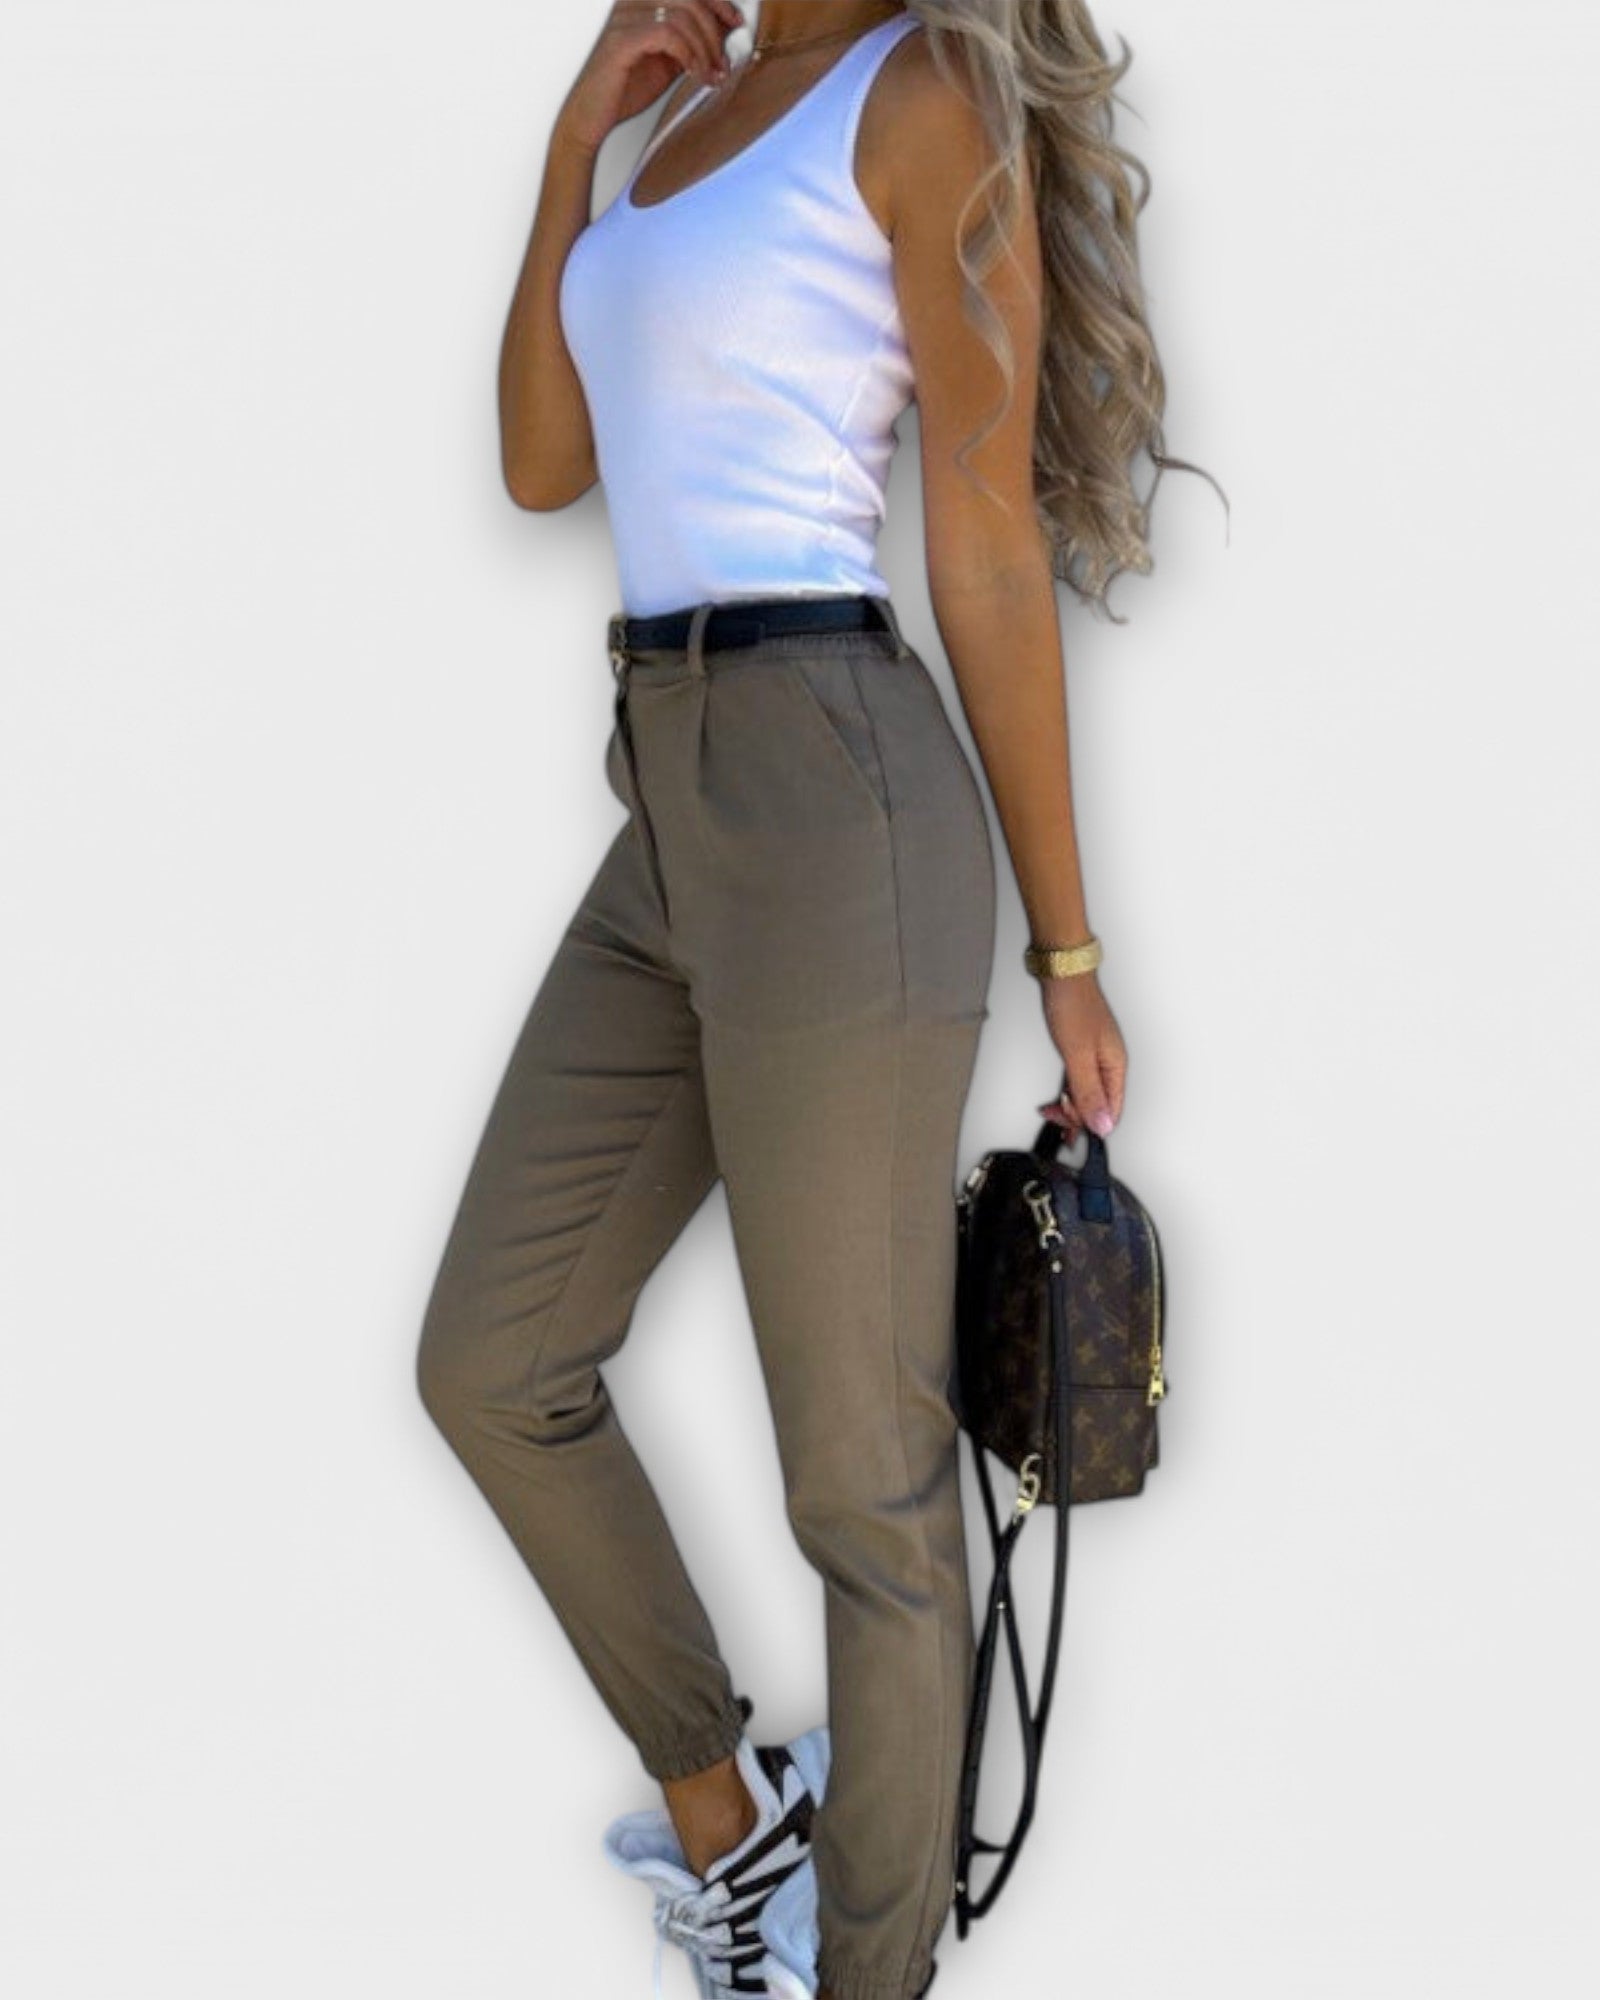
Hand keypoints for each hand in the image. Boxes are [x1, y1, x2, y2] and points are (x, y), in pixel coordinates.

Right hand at [557, 0, 745, 154]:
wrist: (591, 117)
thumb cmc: (626, 89)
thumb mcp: (669, 62)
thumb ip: (691, 43)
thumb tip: (724, 31)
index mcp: (643, 0)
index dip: (718, 1)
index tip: (735, 23)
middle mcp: (632, 1)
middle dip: (714, 32)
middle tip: (722, 64)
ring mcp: (625, 17)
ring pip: (682, 16)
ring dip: (704, 48)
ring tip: (709, 75)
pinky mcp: (621, 40)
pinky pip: (666, 33)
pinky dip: (687, 53)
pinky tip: (692, 73)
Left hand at [1034, 969, 1126, 1142]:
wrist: (1062, 975)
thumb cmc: (1073, 1005)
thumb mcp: (1078, 1056)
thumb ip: (1088, 1093)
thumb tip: (1102, 1124)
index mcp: (1116, 1066)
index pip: (1111, 1111)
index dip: (1090, 1124)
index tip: (1070, 1128)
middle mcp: (1110, 1063)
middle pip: (1100, 1104)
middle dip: (1077, 1115)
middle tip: (1055, 1115)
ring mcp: (1096, 1056)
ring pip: (1088, 1093)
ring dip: (1071, 1105)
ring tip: (1052, 1111)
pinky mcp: (1082, 1049)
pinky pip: (1079, 1080)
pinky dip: (1068, 1091)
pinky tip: (1058, 1097)